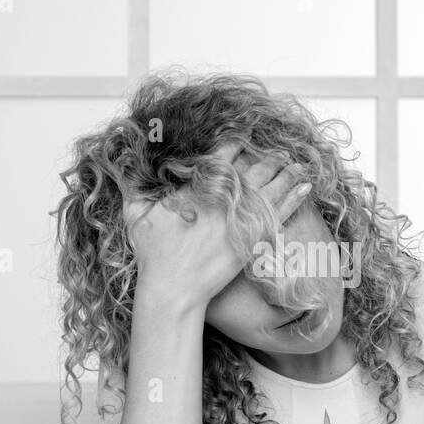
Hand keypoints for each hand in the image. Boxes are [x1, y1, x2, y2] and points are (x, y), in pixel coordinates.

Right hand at [125, 142, 309, 309]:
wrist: (174, 289)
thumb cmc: (153, 254)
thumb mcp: (136, 215)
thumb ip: (131, 185)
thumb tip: (118, 160)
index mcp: (199, 188)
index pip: (223, 157)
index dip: (235, 144)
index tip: (243, 135)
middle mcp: (224, 199)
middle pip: (253, 169)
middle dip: (266, 157)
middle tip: (278, 148)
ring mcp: (241, 219)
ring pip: (270, 187)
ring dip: (285, 173)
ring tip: (297, 164)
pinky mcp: (253, 239)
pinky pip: (279, 213)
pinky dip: (293, 198)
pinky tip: (305, 188)